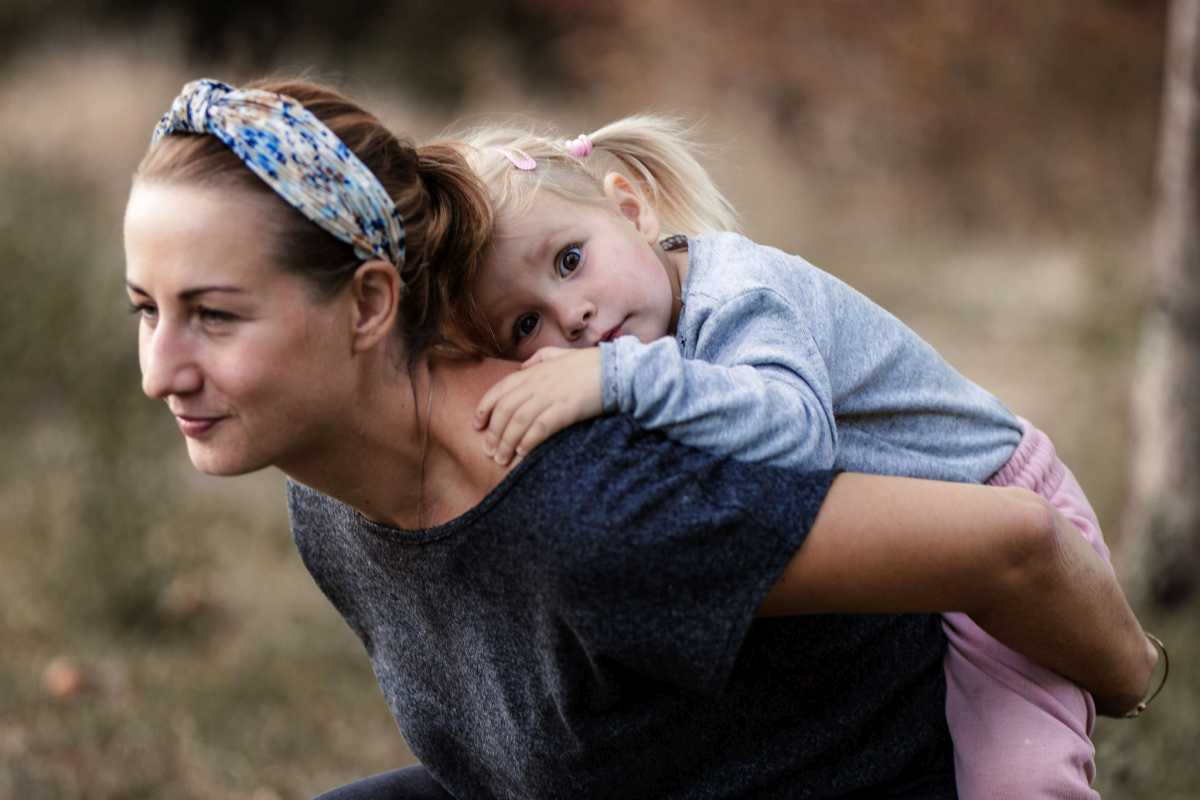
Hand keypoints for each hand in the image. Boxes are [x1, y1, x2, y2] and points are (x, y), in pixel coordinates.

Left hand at [474, 347, 602, 464]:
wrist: (616, 371)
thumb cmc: (589, 364)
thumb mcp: (558, 354)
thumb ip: (537, 359)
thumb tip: (522, 367)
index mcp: (532, 371)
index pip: (498, 391)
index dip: (483, 409)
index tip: (477, 426)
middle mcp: (536, 384)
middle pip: (504, 411)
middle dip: (494, 434)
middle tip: (489, 452)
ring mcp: (550, 397)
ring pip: (517, 422)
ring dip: (507, 443)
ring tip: (502, 459)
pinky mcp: (564, 410)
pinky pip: (538, 429)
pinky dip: (527, 442)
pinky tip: (522, 454)